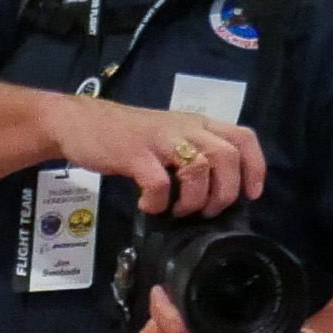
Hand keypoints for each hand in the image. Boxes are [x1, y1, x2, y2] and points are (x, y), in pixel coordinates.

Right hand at [46, 94, 266, 216]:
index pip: (243, 137)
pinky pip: (160, 183)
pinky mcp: (134, 153)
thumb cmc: (129, 136)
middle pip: (227, 156)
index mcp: (198, 124)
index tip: (250, 194)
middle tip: (208, 210)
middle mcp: (184, 128)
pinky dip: (159, 203)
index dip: (255, 167)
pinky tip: (149, 205)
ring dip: (195, 200)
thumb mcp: (171, 136)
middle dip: (225, 192)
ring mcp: (159, 139)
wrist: (78, 122)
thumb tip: (221, 194)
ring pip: (199, 168)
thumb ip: (197, 155)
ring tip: (179, 210)